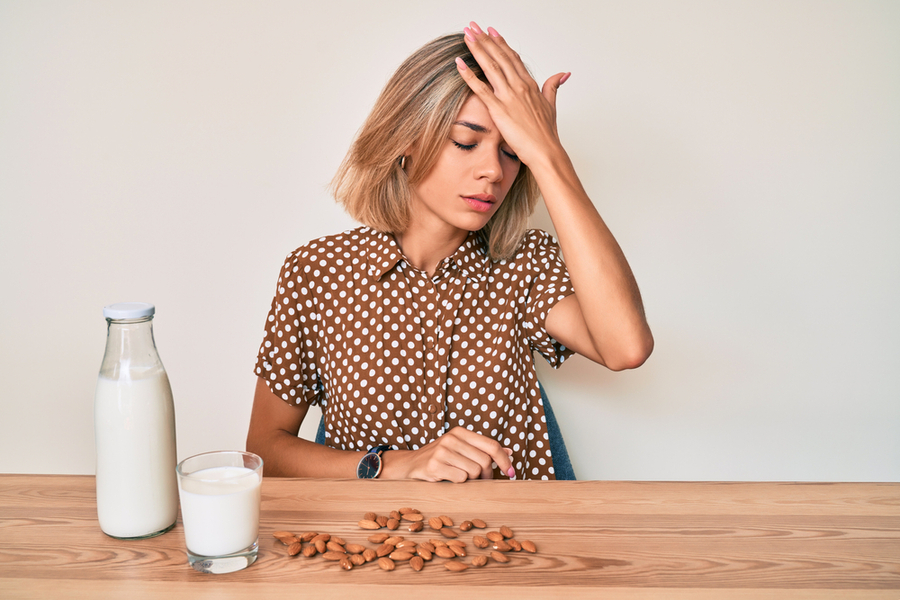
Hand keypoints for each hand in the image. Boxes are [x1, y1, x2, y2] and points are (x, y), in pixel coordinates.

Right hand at [381, 427, 515, 481]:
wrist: (410, 465)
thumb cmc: (440, 459)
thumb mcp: (461, 449)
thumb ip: (484, 450)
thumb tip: (510, 452)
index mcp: (461, 432)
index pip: (492, 445)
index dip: (505, 460)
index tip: (512, 473)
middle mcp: (452, 438)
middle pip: (484, 461)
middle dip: (485, 475)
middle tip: (479, 480)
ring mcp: (442, 450)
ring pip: (473, 471)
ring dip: (470, 480)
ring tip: (458, 476)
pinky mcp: (435, 465)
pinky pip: (460, 478)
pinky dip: (458, 482)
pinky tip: (447, 478)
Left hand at [456, 22, 570, 168]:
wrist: (546, 151)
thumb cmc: (547, 134)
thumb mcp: (551, 105)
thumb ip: (553, 86)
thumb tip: (564, 73)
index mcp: (530, 85)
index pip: (513, 58)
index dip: (500, 43)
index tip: (491, 31)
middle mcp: (519, 86)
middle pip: (500, 56)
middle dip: (485, 39)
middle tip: (473, 26)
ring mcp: (509, 96)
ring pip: (491, 66)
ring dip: (477, 49)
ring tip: (467, 35)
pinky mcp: (499, 109)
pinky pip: (480, 88)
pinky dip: (469, 75)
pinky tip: (459, 64)